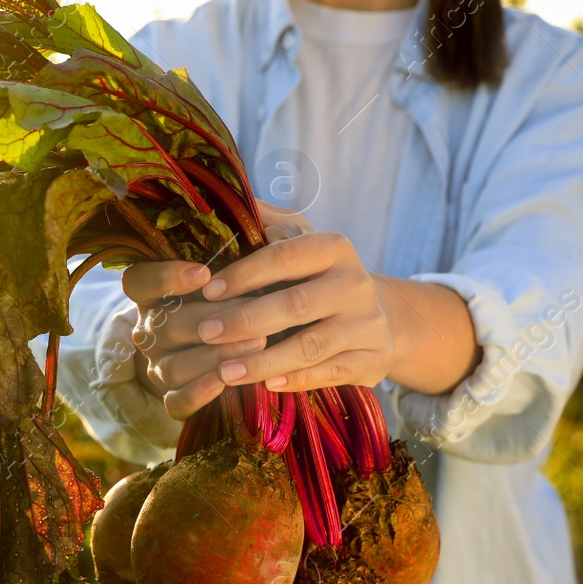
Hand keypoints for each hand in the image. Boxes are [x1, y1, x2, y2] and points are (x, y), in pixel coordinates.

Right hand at [122, 260, 266, 420]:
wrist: (241, 347)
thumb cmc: (242, 294)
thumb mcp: (241, 266)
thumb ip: (244, 244)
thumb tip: (261, 221)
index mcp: (154, 294)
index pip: (138, 282)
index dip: (165, 277)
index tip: (205, 273)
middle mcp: (150, 330)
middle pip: (165, 325)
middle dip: (210, 319)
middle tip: (252, 311)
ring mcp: (159, 366)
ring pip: (174, 365)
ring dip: (214, 356)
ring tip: (256, 344)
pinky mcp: (174, 399)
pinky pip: (177, 401)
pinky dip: (200, 393)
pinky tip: (225, 382)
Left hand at [193, 230, 395, 392]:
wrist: (377, 317)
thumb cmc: (320, 277)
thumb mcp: (301, 242)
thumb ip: (269, 223)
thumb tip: (229, 198)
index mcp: (335, 248)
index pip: (286, 257)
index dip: (245, 274)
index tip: (208, 291)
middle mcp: (356, 284)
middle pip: (296, 304)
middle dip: (245, 320)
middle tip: (205, 332)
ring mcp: (368, 325)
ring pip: (310, 345)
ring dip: (263, 361)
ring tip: (224, 371)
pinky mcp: (372, 361)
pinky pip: (329, 373)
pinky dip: (296, 380)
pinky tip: (265, 386)